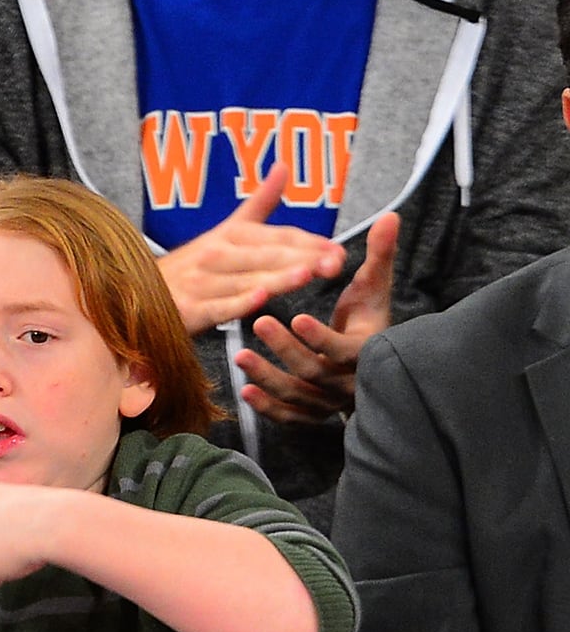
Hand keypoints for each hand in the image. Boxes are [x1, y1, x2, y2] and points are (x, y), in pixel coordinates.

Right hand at [156, 162, 346, 333]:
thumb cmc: (193, 265)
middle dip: (302, 259)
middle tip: (334, 263)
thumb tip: (283, 165)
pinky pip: (218, 306)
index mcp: (231, 235)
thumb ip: (260, 202)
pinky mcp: (190, 308)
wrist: (138, 289)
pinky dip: (237, 303)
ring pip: (247, 280)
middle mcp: (217, 254)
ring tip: (306, 274)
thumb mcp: (227, 230)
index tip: (339, 251)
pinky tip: (258, 300)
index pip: (277, 237)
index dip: (309, 243)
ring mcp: (202, 281)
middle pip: (266, 256)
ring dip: (277, 278)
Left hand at [231, 212, 397, 424]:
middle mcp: (348, 382)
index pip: (344, 350)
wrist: (367, 364)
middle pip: (315, 371)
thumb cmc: (366, 318)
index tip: (297, 316)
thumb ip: (379, 255)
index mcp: (366, 351)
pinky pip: (288, 416)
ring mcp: (328, 401)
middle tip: (259, 323)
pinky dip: (267, 407)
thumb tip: (391, 216)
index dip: (321, 336)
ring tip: (239, 356)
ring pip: (297, 395)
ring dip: (267, 377)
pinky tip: (245, 391)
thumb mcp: (373, 288)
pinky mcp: (310, 414)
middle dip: (286, 349)